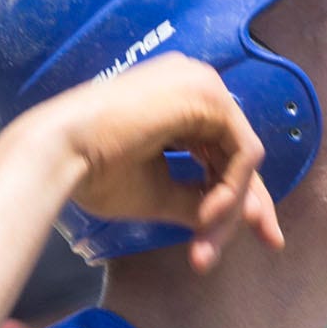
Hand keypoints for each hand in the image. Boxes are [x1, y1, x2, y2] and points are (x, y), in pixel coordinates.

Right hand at [30, 55, 284, 271]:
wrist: (59, 153)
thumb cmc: (94, 171)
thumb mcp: (162, 193)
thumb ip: (201, 200)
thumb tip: (238, 218)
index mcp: (178, 101)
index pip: (225, 151)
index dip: (244, 196)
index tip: (267, 238)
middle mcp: (195, 84)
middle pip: (240, 154)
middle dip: (248, 206)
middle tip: (268, 243)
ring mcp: (201, 84)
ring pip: (243, 158)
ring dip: (230, 205)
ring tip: (203, 236)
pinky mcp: (207, 96)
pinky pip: (244, 153)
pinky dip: (232, 190)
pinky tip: (206, 214)